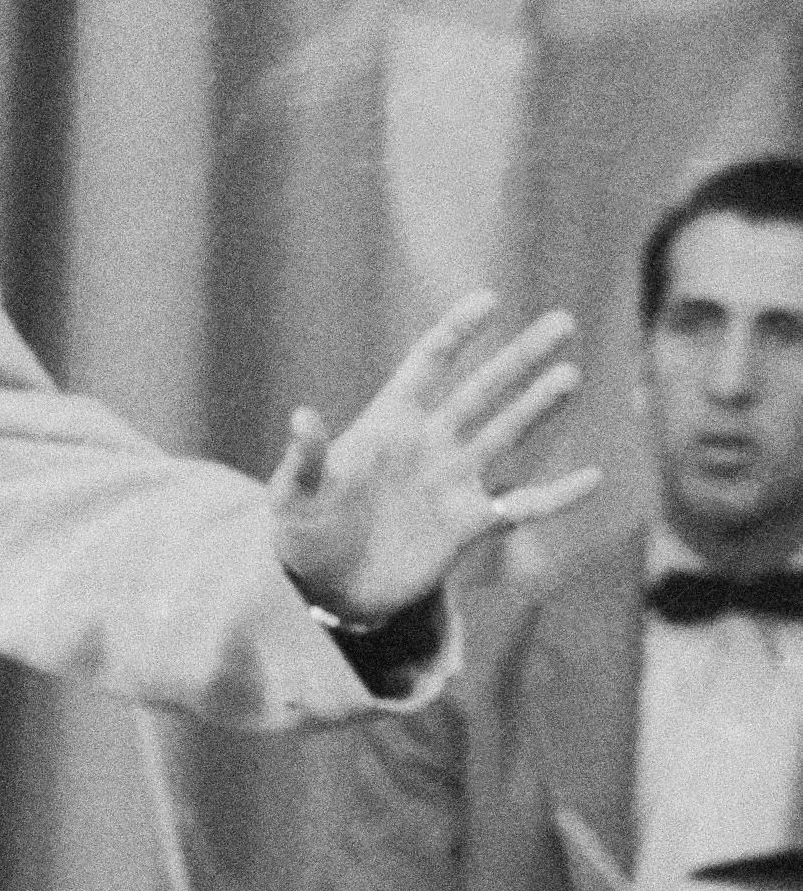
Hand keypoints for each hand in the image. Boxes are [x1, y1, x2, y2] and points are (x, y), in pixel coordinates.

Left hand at [268, 293, 603, 623]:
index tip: (489, 300)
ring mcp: (452, 482)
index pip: (428, 365)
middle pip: (483, 391)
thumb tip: (301, 418)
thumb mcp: (295, 495)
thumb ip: (305, 458)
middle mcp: (429, 445)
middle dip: (520, 358)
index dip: (457, 333)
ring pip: (506, 436)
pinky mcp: (466, 525)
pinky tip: (594, 478)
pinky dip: (557, 496)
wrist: (324, 590)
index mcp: (388, 424)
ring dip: (537, 408)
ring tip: (570, 377)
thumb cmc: (303, 534)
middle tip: (562, 322)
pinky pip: (521, 507)